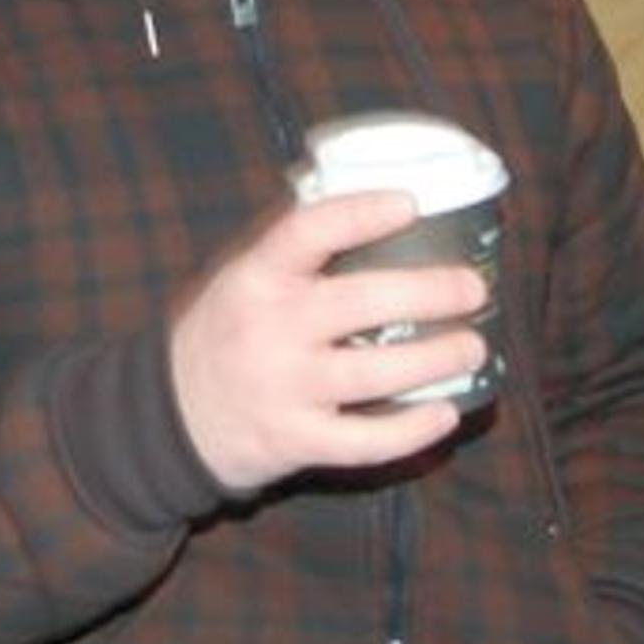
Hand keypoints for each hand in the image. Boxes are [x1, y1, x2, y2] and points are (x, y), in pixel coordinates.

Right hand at [170, 190, 487, 497]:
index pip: (307, 231)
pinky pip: (366, 440)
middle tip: (473, 289)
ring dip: (436, 358)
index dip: (362, 213)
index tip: (410, 204)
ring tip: (473, 347)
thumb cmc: (224, 336)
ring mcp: (284, 388)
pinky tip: (447, 411)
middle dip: (431, 292)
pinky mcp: (296, 440)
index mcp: (255, 278)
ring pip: (377, 371)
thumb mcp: (240, 281)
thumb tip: (372, 203)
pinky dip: (413, 429)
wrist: (170, 419)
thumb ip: (294, 251)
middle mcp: (270, 329)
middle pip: (363, 301)